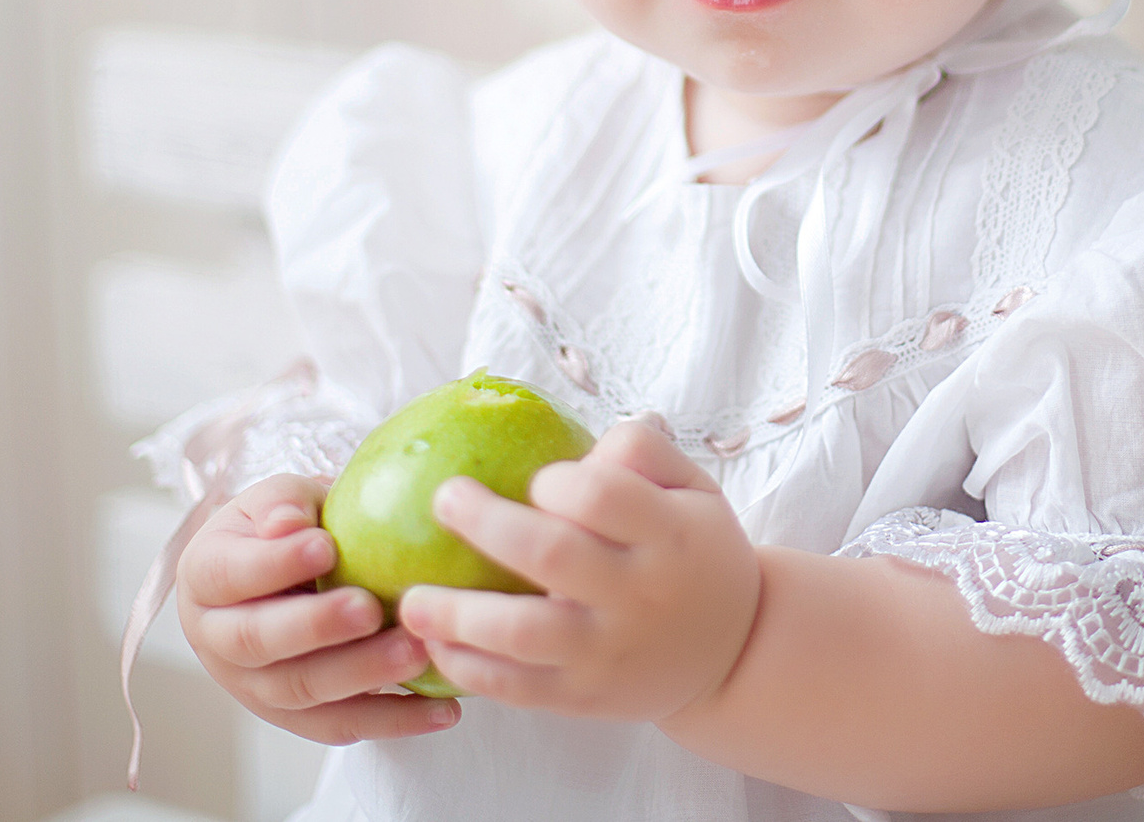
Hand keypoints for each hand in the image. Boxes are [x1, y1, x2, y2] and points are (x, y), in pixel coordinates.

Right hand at [177, 474, 462, 743]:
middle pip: (260, 642)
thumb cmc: (287, 527)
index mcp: (205, 578)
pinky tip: (442, 709)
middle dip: (318, 627)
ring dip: (363, 674)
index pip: (230, 574)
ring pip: (303, 692)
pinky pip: (343, 725)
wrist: (284, 572)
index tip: (325, 547)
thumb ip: (285, 503)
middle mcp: (218, 640)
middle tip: (372, 609)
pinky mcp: (298, 717)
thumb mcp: (280, 498)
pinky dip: (394, 721)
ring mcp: (254, 687)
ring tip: (417, 651)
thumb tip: (289, 523)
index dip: (273, 564)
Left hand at [399, 417, 761, 721]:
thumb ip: (643, 451)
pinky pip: (515, 687)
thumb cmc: (696, 553)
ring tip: (409, 600)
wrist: (734, 654)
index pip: (601, 494)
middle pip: (548, 555)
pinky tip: (433, 644)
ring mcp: (608, 652)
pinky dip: (467, 667)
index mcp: (668, 533)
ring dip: (455, 614)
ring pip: (521, 633)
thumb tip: (576, 445)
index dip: (557, 480)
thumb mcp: (696, 489)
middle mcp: (638, 594)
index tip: (537, 480)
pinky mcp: (583, 698)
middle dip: (483, 523)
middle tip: (442, 498)